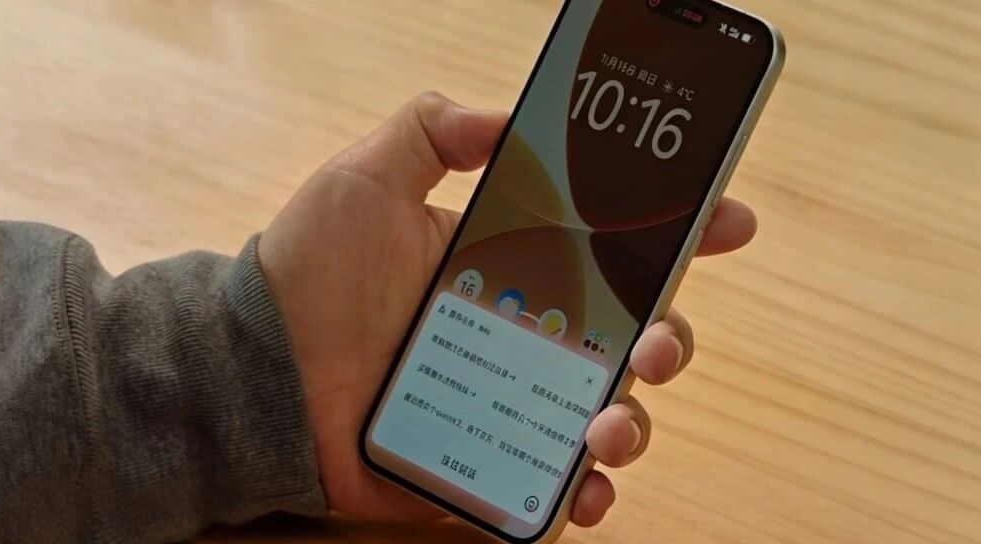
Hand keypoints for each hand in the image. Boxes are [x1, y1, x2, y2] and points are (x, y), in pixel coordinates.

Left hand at [258, 92, 757, 526]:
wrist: (254, 373)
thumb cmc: (308, 275)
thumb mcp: (368, 177)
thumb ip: (435, 130)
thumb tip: (506, 116)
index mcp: (517, 265)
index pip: (615, 248)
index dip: (680, 234)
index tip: (726, 222)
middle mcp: (529, 334)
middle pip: (634, 339)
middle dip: (671, 340)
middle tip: (652, 341)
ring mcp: (512, 403)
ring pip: (610, 417)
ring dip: (633, 423)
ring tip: (605, 421)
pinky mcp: (485, 465)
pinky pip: (557, 489)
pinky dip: (587, 495)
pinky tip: (585, 486)